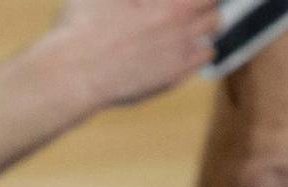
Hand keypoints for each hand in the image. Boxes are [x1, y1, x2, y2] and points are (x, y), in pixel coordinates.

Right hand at [48, 0, 219, 107]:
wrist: (73, 73)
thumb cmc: (81, 28)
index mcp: (171, 3)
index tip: (184, 2)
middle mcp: (181, 25)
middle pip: (214, 13)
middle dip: (204, 9)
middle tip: (189, 11)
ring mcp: (179, 53)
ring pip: (213, 37)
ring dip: (203, 31)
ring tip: (184, 32)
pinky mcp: (171, 77)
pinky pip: (201, 60)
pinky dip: (194, 54)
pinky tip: (176, 53)